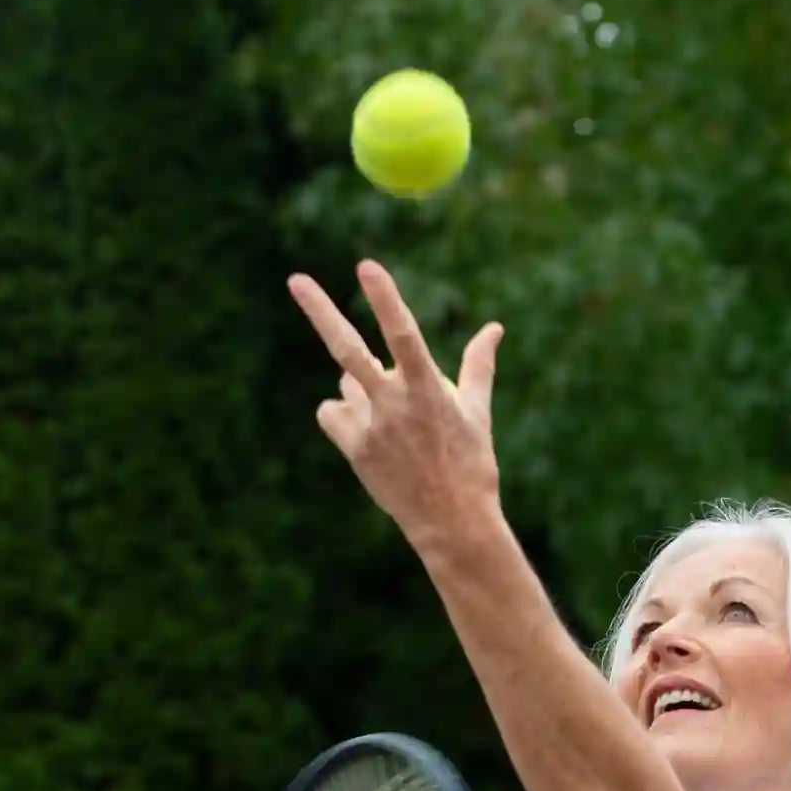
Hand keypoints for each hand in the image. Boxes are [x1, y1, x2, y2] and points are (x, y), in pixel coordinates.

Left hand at [289, 260, 503, 552]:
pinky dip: (344, 413)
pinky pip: (332, 412)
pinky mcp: (354, 450)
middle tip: (295, 279)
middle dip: (321, 312)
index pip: (403, 335)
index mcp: (428, 391)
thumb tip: (495, 327)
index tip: (366, 266)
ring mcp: (370, 428)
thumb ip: (478, 365)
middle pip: (348, 351)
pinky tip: (369, 431)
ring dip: (364, 386)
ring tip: (395, 418)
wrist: (451, 523)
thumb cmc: (472, 464)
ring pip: (347, 382)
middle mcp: (394, 406)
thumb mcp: (478, 412)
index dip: (385, 299)